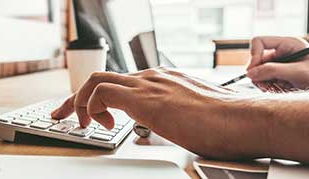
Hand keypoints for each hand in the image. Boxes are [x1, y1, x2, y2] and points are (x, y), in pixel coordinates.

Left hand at [50, 68, 267, 158]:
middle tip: (64, 116)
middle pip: (101, 78)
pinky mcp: (145, 98)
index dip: (97, 99)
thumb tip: (172, 131)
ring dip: (79, 103)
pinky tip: (104, 126)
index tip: (88, 115)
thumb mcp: (193, 118)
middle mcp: (153, 77)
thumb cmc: (227, 124)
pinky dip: (92, 108)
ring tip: (80, 124)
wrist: (244, 120)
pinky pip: (101, 93)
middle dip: (75, 98)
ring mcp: (148, 84)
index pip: (120, 83)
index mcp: (163, 81)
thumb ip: (176, 118)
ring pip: (96, 81)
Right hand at [247, 36, 308, 90]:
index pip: (259, 42)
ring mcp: (280, 63)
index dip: (254, 56)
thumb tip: (250, 73)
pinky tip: (280, 90)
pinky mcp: (280, 74)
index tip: (254, 72)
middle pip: (257, 59)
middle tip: (266, 86)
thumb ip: (273, 71)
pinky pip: (265, 79)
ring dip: (264, 82)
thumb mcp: (298, 72)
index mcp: (287, 43)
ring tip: (277, 88)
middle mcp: (281, 51)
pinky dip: (269, 87)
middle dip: (259, 74)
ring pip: (259, 72)